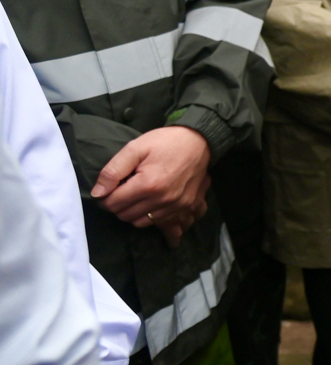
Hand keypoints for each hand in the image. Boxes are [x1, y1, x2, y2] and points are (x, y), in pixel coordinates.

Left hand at [91, 126, 211, 240]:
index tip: (109, 188)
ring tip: (135, 197)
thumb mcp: (134, 148)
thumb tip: (97, 194)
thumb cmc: (165, 142)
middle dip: (118, 205)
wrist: (199, 141)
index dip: (105, 197)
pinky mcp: (186, 207)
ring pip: (141, 223)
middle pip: (125, 215)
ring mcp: (176, 205)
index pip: (113, 204)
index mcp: (148, 184)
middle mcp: (163, 199)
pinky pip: (160, 222)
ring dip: (133, 213)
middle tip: (121, 191)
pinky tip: (149, 203)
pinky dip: (150, 216)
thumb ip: (112, 171)